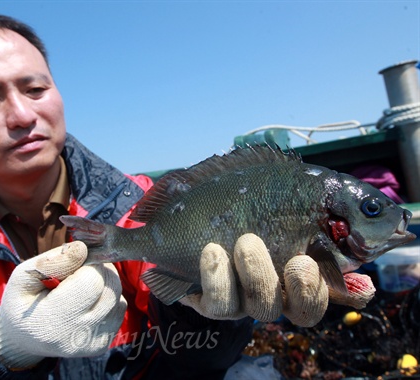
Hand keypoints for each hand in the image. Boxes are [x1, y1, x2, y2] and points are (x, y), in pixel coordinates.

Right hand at [0, 241, 126, 368]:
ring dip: (104, 285)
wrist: (22, 338)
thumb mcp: (25, 275)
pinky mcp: (102, 344)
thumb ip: (53, 260)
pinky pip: (119, 309)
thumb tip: (83, 249)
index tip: (74, 263)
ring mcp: (92, 343)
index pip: (92, 282)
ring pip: (118, 298)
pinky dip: (107, 299)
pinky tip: (87, 301)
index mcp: (53, 320)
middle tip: (79, 271)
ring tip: (81, 287)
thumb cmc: (22, 301)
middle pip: (111, 288)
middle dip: (99, 271)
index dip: (87, 264)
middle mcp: (77, 336)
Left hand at [180, 234, 374, 326]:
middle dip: (302, 286)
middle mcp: (275, 298)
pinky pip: (218, 304)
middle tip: (297, 257)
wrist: (196, 217)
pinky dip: (217, 277)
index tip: (312, 262)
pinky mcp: (212, 303)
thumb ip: (324, 239)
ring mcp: (244, 302)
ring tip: (247, 240)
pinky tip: (212, 250)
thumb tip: (365, 287)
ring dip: (259, 274)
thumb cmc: (248, 214)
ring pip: (261, 308)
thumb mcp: (287, 218)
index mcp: (297, 281)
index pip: (320, 299)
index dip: (322, 290)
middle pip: (300, 312)